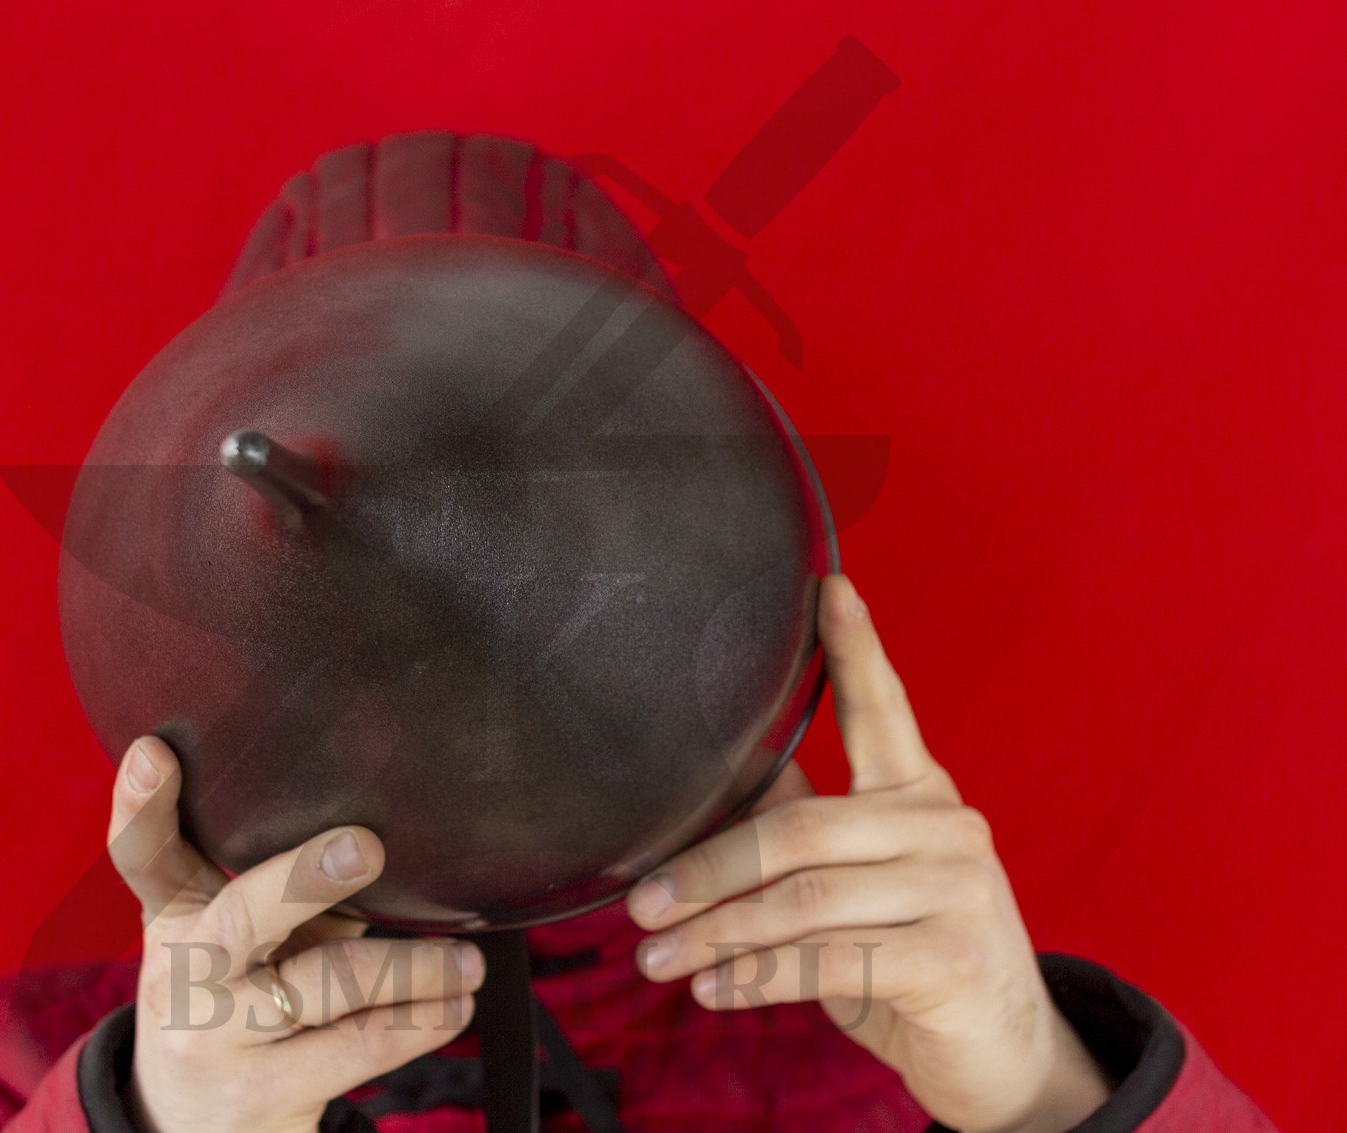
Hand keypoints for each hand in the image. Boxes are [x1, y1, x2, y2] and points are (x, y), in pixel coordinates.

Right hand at [108, 734, 483, 1132]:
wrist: (188, 1129)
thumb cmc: (234, 1003)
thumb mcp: (234, 941)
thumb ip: (282, 891)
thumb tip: (390, 847)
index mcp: (174, 917)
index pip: (142, 853)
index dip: (141, 803)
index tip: (156, 751)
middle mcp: (182, 971)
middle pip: (239, 915)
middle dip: (304, 879)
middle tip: (368, 846)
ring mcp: (215, 1036)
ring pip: (325, 985)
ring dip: (411, 968)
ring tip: (466, 961)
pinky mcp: (261, 1092)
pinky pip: (355, 1048)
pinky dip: (418, 1023)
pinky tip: (456, 1005)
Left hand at [626, 574, 1111, 1132]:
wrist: (1006, 1058)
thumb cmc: (914, 963)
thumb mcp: (857, 890)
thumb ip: (806, 834)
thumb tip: (730, 782)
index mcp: (918, 794)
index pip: (884, 709)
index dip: (855, 648)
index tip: (828, 586)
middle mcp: (945, 827)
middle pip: (798, 828)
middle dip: (706, 870)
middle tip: (639, 905)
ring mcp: (956, 888)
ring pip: (802, 901)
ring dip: (715, 935)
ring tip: (654, 959)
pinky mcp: (953, 956)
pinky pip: (828, 960)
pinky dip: (758, 978)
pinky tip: (712, 991)